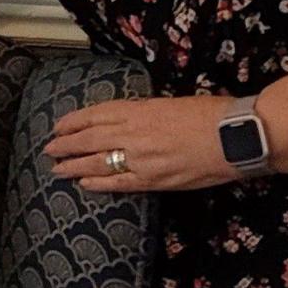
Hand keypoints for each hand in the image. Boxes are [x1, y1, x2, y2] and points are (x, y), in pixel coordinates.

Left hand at [45, 95, 243, 192]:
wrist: (238, 135)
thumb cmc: (213, 114)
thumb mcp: (172, 103)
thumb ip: (146, 112)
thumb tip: (129, 121)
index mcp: (139, 110)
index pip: (95, 115)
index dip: (72, 122)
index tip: (59, 126)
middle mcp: (134, 133)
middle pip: (88, 139)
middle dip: (65, 145)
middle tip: (49, 149)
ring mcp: (141, 158)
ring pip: (96, 162)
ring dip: (73, 165)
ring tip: (57, 169)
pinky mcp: (154, 180)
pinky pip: (117, 183)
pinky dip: (97, 183)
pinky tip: (83, 183)